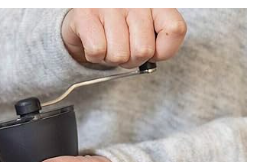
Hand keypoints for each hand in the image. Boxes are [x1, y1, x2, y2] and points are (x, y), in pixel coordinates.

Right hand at [61, 8, 186, 67]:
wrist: (83, 23)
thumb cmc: (117, 30)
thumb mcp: (144, 34)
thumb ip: (158, 44)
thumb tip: (153, 56)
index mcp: (154, 3)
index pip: (174, 30)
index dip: (163, 51)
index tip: (152, 51)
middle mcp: (134, 0)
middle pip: (143, 50)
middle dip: (131, 60)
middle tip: (123, 49)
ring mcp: (109, 5)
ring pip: (118, 55)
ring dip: (110, 59)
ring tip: (107, 45)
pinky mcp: (86, 14)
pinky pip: (97, 51)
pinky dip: (94, 56)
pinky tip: (94, 43)